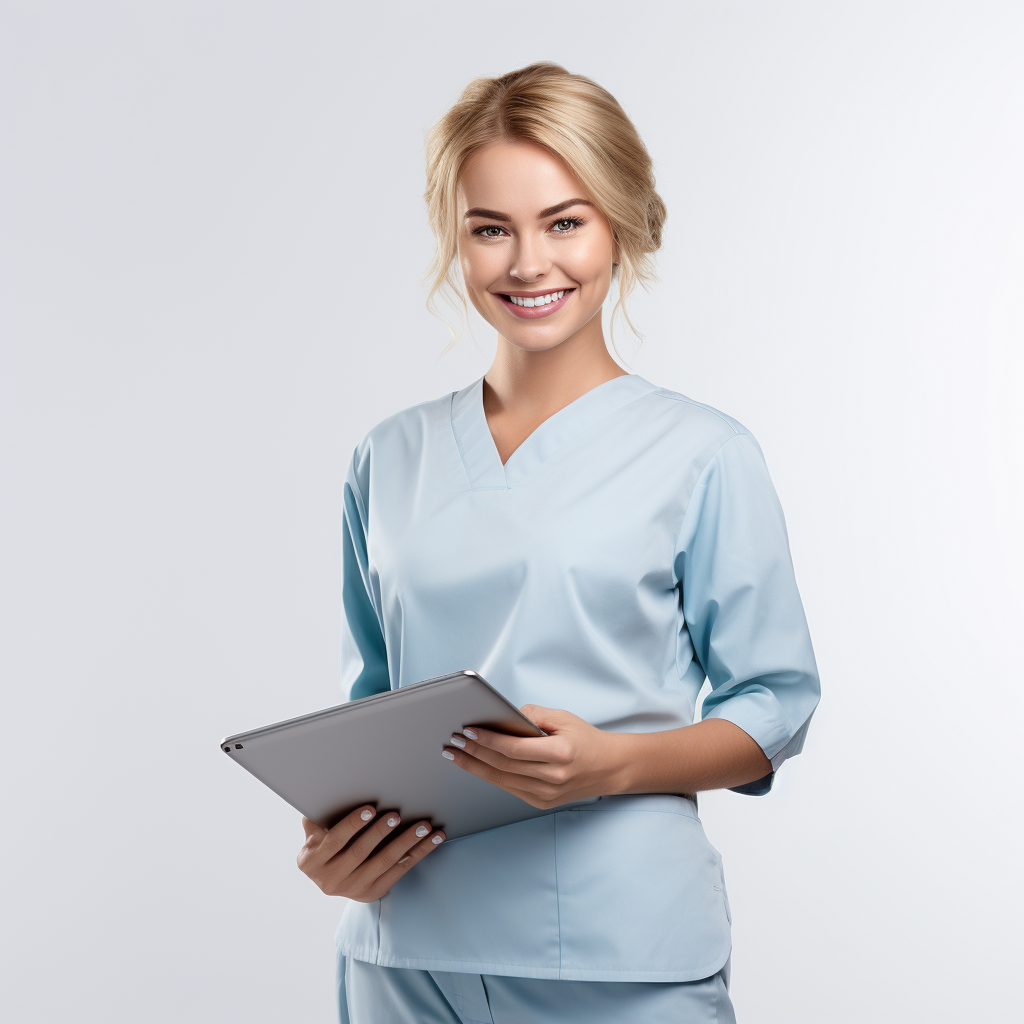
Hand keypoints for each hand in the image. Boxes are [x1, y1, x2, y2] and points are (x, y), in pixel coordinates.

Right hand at [297, 806, 444, 901]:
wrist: (330, 874)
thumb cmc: (324, 839)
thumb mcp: (314, 829)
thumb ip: (318, 814)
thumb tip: (325, 787)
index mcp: (311, 861)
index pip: (334, 841)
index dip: (352, 824)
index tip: (370, 808)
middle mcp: (329, 880)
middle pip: (360, 853)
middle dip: (380, 832)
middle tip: (397, 814)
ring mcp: (352, 889)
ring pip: (385, 862)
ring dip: (407, 842)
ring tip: (423, 826)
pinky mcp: (373, 892)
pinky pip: (400, 870)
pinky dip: (419, 852)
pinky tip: (433, 839)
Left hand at [442, 704, 628, 808]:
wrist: (609, 768)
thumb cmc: (586, 740)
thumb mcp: (563, 718)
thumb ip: (533, 715)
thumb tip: (504, 716)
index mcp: (560, 754)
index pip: (514, 748)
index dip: (487, 740)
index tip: (467, 730)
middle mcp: (552, 778)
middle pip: (503, 766)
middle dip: (474, 753)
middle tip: (453, 743)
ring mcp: (546, 795)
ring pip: (502, 781)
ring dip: (475, 767)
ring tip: (457, 754)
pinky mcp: (541, 803)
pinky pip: (510, 788)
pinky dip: (491, 776)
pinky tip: (477, 766)